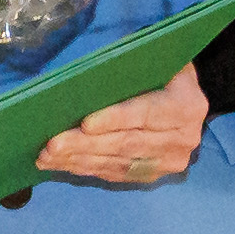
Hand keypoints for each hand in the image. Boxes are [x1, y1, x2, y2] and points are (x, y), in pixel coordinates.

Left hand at [35, 64, 207, 186]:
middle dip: (86, 144)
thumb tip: (85, 70)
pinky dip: (85, 168)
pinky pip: (115, 173)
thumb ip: (128, 65)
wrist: (182, 96)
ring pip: (118, 162)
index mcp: (187, 104)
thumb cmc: (158, 70)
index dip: (115, 119)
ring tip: (47, 156)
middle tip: (53, 144)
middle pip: (128, 143)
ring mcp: (169, 160)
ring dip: (79, 160)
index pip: (146, 113)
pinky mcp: (153, 174)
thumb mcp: (152, 58)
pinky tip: (60, 163)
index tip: (85, 124)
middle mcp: (183, 137)